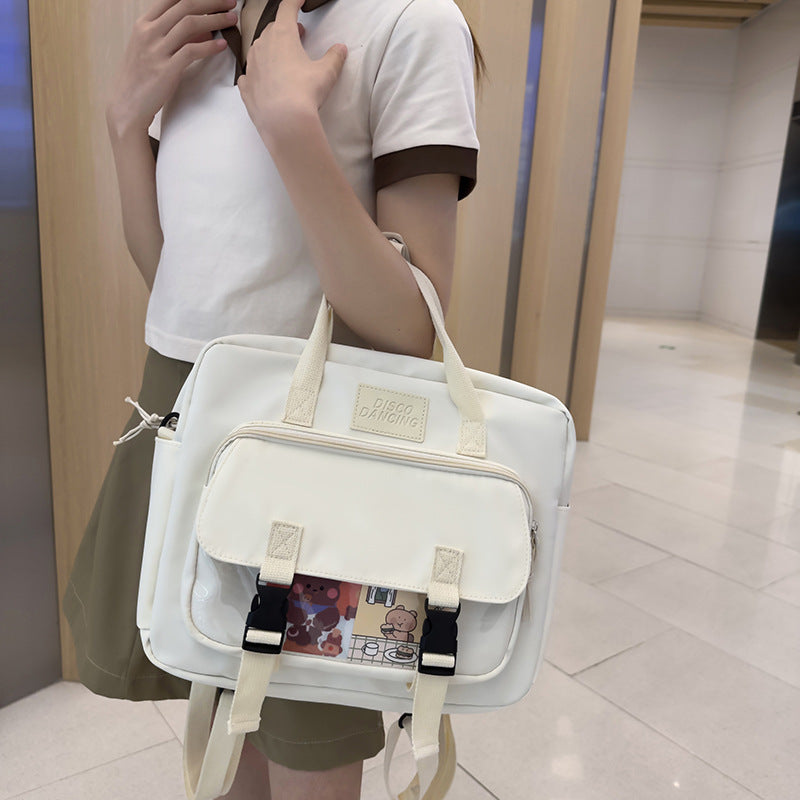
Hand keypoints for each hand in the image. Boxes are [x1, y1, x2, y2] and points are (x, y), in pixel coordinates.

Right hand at [107, 0, 235, 135]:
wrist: (127, 105)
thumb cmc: (142, 77)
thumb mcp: (152, 49)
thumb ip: (173, 36)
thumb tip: (204, 29)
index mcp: (144, 24)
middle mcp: (149, 32)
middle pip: (185, 6)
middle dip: (211, 2)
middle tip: (231, 3)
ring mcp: (156, 50)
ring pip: (190, 24)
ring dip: (215, 19)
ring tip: (232, 19)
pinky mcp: (166, 69)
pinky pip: (192, 51)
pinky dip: (210, 46)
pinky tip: (222, 45)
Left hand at [237, 0, 346, 133]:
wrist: (283, 122)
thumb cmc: (305, 92)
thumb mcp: (326, 73)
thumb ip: (334, 57)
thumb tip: (340, 49)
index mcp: (282, 35)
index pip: (287, 8)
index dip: (294, 1)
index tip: (299, 0)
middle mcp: (263, 45)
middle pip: (272, 29)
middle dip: (285, 29)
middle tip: (298, 35)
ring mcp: (251, 66)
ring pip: (258, 49)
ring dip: (270, 49)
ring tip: (282, 59)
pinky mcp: (246, 87)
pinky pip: (249, 74)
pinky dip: (257, 74)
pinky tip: (264, 81)